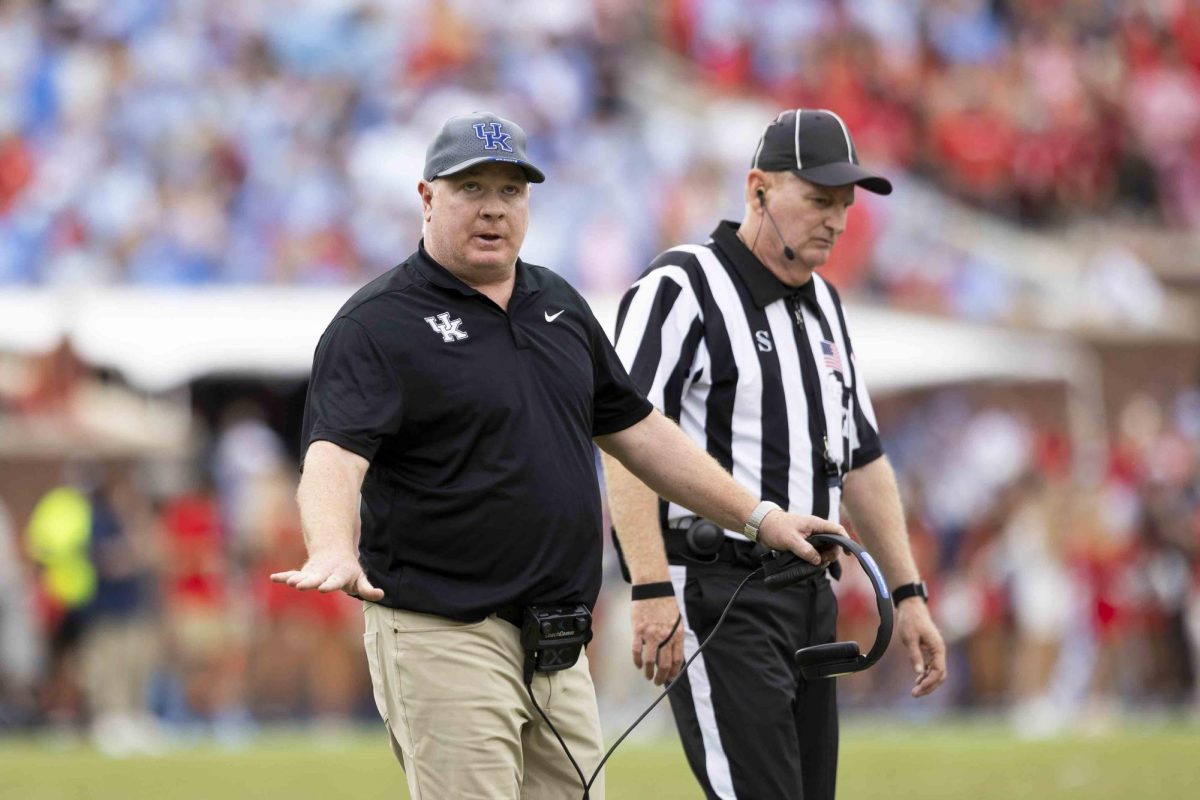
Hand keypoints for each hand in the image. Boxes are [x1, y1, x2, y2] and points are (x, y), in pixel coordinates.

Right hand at [269, 549, 383, 600]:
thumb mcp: (360, 579)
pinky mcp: (303, 573)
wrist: (333, 551)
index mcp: (339, 574)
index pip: (335, 581)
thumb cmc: (348, 571)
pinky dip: (283, 576)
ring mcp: (313, 572)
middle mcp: (324, 573)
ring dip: (295, 579)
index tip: (323, 588)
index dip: (330, 584)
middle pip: (316, 578)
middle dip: (309, 582)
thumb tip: (381, 594)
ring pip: (303, 576)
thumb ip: (368, 589)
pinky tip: (274, 577)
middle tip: (300, 586)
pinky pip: (291, 574)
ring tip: (288, 582)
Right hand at [631, 595, 683, 685]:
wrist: (653, 588)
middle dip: (662, 677)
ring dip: (649, 672)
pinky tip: (638, 664)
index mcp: (676, 634)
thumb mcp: (677, 620)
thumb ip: (675, 636)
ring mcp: (651, 634)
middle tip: (659, 682)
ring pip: (650, 661)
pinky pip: (637, 651)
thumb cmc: (665, 603)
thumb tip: (672, 652)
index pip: (677, 659)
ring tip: (648, 676)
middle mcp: (665, 636)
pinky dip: (637, 660)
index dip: (674, 672)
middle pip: (664, 664)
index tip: (671, 678)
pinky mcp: (638, 631)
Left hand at [756, 511, 846, 565]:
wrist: (763, 526)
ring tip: (812, 563)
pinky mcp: (804, 543)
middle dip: (831, 554)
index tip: (848, 554)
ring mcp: (810, 537)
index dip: (846, 541)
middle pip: (833, 543)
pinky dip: (815, 558)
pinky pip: (815, 552)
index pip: (837, 530)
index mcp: (816, 524)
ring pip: (824, 548)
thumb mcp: (790, 540)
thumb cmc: (776, 528)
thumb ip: (805, 550)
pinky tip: (809, 564)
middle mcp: (816, 530)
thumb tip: (818, 561)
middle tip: (820, 562)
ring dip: (822, 557)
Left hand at [896, 599, 946, 696]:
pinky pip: (931, 667)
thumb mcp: (910, 638)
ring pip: (936, 672)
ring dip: (927, 682)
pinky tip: (917, 681)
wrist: (911, 607)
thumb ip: (915, 655)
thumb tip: (919, 672)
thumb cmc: (911, 621)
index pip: (938, 671)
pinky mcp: (930, 651)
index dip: (930, 682)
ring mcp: (935, 651)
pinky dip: (925, 675)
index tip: (918, 689)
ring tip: (915, 690)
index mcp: (938, 648)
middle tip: (915, 694)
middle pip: (939, 675)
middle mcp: (939, 651)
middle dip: (929, 686)